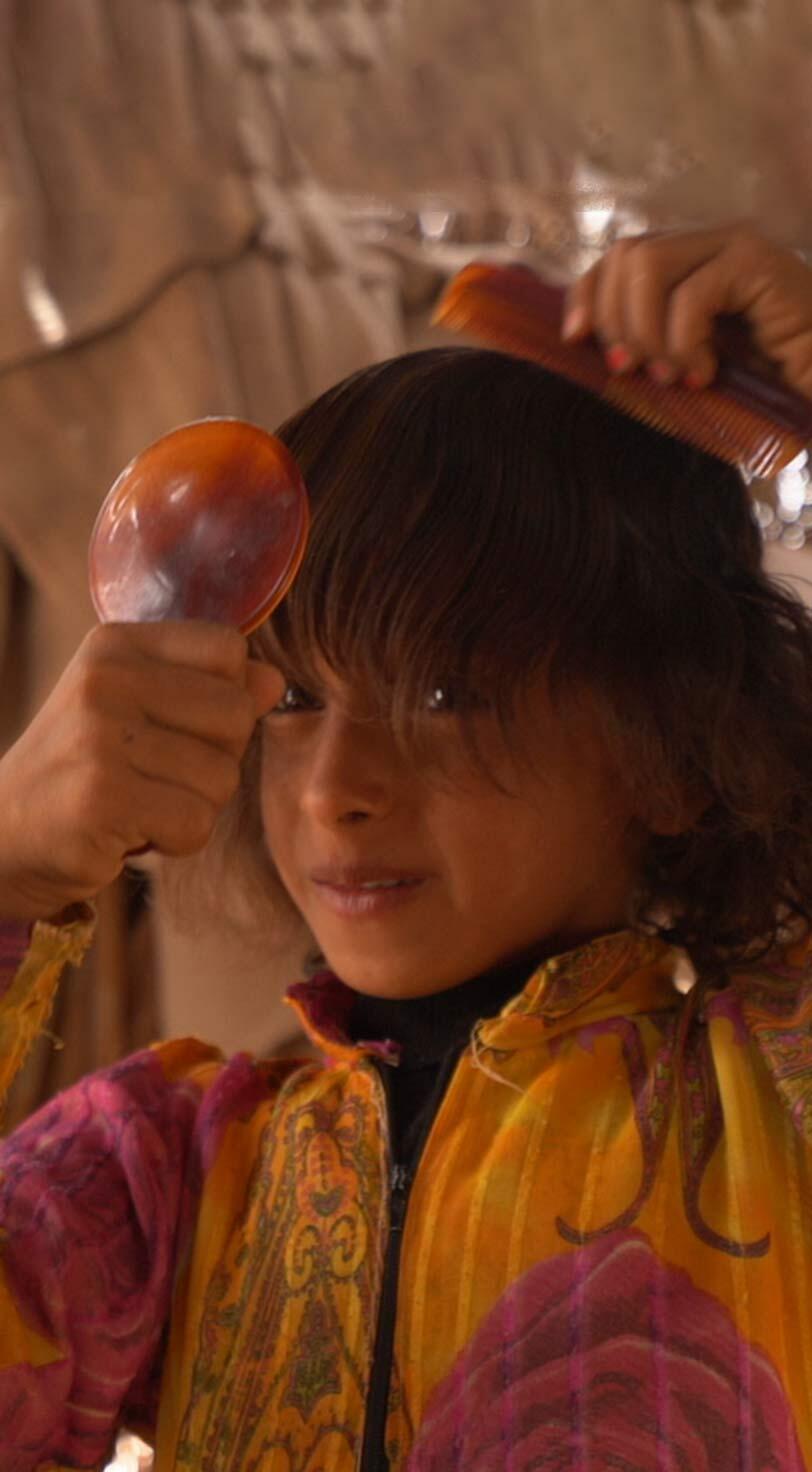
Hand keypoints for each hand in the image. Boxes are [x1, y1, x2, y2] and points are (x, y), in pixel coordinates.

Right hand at [0, 622, 283, 921]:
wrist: (2, 835)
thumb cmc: (84, 772)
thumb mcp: (139, 712)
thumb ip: (209, 691)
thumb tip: (274, 681)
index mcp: (117, 645)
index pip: (229, 649)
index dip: (225, 698)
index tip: (176, 727)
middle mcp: (106, 679)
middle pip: (237, 713)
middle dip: (215, 761)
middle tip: (157, 777)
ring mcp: (100, 737)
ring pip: (222, 777)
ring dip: (192, 807)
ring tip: (138, 804)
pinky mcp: (102, 797)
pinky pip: (196, 822)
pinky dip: (175, 840)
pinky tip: (130, 832)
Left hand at [562, 223, 811, 398]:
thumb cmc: (762, 379)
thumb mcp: (686, 360)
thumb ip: (647, 343)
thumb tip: (586, 345)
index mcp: (687, 260)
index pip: (615, 257)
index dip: (585, 294)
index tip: (576, 340)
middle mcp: (707, 242)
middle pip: (625, 254)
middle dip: (614, 319)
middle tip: (631, 370)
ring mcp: (733, 244)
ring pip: (649, 265)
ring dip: (646, 330)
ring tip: (670, 375)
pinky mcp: (756, 262)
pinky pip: (691, 296)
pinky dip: (685, 342)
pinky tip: (704, 373)